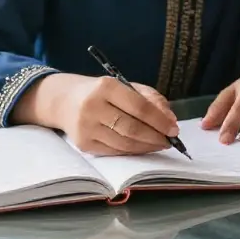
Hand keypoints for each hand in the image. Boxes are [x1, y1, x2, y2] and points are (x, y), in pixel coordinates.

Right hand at [14, 73, 178, 155]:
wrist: (65, 100)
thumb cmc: (103, 92)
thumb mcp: (126, 86)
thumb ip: (150, 98)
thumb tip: (170, 120)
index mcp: (106, 86)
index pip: (139, 107)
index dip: (160, 120)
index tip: (174, 129)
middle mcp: (93, 106)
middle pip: (132, 128)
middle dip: (156, 136)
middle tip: (170, 140)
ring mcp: (86, 127)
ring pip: (124, 143)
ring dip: (147, 147)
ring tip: (160, 144)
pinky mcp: (83, 144)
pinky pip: (114, 151)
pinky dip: (133, 151)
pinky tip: (143, 148)